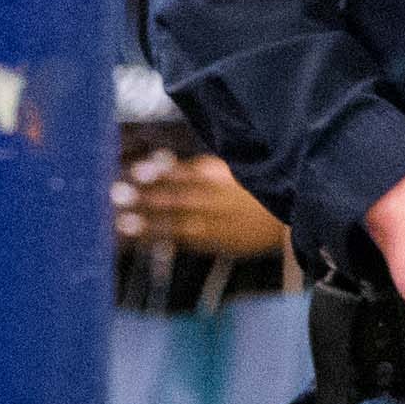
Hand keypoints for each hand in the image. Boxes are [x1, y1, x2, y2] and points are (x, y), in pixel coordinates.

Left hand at [117, 147, 293, 265]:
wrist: (286, 217)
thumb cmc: (249, 187)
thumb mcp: (228, 170)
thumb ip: (195, 168)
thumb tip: (159, 160)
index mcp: (218, 176)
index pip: (185, 174)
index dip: (160, 173)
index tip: (137, 171)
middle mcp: (215, 201)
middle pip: (176, 199)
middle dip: (145, 198)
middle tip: (118, 195)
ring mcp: (214, 225)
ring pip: (176, 225)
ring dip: (147, 224)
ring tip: (122, 223)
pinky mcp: (215, 244)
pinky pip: (182, 242)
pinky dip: (159, 240)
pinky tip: (138, 238)